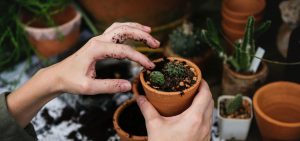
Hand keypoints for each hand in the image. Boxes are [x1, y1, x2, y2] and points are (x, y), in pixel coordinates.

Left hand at [7, 22, 159, 127]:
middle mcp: (98, 40)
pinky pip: (116, 31)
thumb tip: (129, 86)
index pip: (124, 51)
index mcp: (96, 49)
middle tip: (156, 43)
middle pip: (124, 31)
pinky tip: (135, 33)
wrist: (57, 76)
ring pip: (120, 27)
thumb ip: (109, 86)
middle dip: (142, 35)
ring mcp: (98, 39)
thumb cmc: (70, 81)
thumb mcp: (88, 87)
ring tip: (150, 33)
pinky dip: (128, 29)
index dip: (139, 58)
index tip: (150, 66)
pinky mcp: (99, 42)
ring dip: (136, 28)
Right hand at [137, 80, 213, 140]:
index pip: (205, 94)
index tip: (197, 77)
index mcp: (194, 118)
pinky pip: (208, 121)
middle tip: (193, 85)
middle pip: (210, 101)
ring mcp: (206, 133)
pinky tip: (193, 114)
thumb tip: (140, 97)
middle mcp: (204, 125)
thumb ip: (147, 109)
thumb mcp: (154, 126)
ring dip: (205, 102)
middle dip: (204, 91)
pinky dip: (204, 113)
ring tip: (193, 97)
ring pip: (210, 112)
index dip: (203, 83)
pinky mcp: (205, 139)